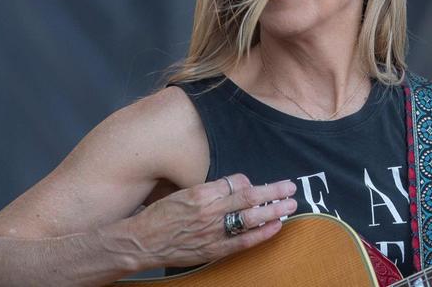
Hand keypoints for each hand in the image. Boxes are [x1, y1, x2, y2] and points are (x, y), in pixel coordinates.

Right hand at [106, 173, 297, 268]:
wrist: (141, 242)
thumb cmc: (160, 215)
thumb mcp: (183, 192)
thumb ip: (210, 190)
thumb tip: (235, 186)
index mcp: (201, 192)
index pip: (236, 181)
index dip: (249, 182)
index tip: (254, 184)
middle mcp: (209, 211)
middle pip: (250, 197)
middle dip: (273, 192)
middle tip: (290, 187)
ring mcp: (212, 232)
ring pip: (251, 219)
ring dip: (274, 211)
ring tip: (290, 205)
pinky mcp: (212, 250)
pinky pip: (243, 242)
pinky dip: (262, 234)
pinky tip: (275, 227)